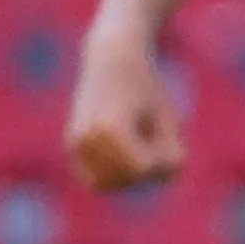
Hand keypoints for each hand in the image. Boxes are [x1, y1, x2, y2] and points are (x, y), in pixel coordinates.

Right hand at [66, 38, 185, 188]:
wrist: (110, 58)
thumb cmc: (145, 86)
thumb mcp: (167, 118)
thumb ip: (172, 153)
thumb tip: (169, 178)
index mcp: (111, 128)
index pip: (141, 168)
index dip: (161, 160)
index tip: (168, 139)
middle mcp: (87, 137)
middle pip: (124, 178)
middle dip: (145, 168)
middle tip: (155, 141)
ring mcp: (75, 143)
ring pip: (106, 184)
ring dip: (127, 174)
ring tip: (138, 145)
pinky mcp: (72, 146)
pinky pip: (94, 178)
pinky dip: (111, 173)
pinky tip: (125, 152)